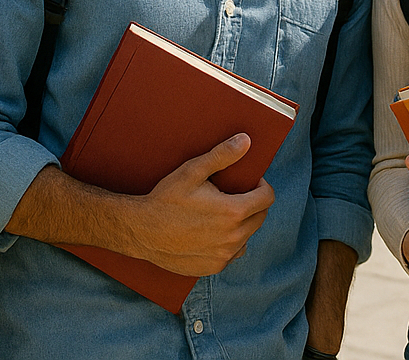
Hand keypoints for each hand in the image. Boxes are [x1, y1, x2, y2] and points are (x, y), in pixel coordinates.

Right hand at [134, 134, 275, 276]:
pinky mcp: (213, 267)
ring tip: (222, 214)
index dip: (261, 186)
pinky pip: (232, 254)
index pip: (266, 198)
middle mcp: (234, 237)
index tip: (250, 182)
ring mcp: (224, 256)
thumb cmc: (166, 199)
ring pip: (247, 237)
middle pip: (260, 217)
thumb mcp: (192, 171)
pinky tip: (212, 233)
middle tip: (233, 195)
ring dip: (242, 225)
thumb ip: (222, 156)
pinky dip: (228, 243)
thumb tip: (246, 140)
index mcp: (233, 212)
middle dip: (253, 204)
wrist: (141, 232)